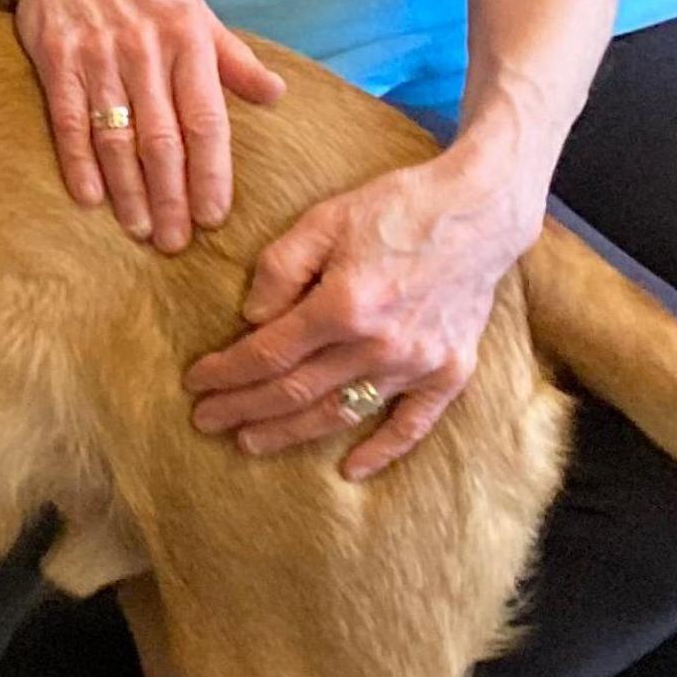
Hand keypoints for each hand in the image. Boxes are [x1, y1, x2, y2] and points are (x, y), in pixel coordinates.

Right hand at [8, 0, 285, 250]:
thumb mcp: (194, 9)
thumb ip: (233, 58)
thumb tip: (276, 95)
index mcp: (187, 36)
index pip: (205, 117)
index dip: (210, 171)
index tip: (214, 215)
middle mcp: (144, 48)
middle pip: (161, 137)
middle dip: (171, 195)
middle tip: (177, 242)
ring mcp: (98, 55)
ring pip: (117, 135)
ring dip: (129, 189)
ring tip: (141, 228)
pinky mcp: (56, 60)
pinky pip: (69, 120)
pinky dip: (79, 162)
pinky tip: (91, 198)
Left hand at [180, 137, 545, 480]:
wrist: (480, 211)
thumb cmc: (397, 207)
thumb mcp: (326, 218)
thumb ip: (281, 268)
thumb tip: (252, 319)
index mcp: (344, 304)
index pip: (269, 352)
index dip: (228, 371)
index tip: (196, 381)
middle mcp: (379, 344)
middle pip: (296, 391)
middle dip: (243, 409)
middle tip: (205, 420)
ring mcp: (417, 364)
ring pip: (341, 413)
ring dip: (290, 433)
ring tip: (249, 442)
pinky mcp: (450, 372)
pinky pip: (412, 424)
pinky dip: (382, 451)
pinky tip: (350, 469)